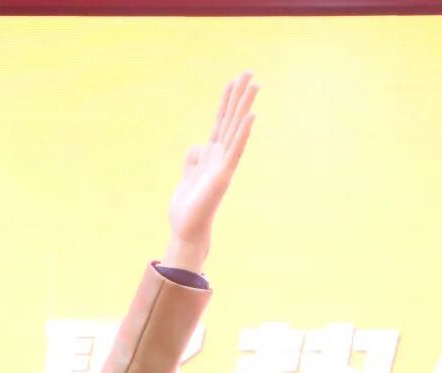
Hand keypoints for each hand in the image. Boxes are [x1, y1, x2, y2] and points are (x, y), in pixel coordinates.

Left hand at [166, 71, 258, 253]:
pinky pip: (235, 150)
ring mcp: (224, 165)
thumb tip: (198, 147)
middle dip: (239, 96)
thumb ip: (192, 159)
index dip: (226, 101)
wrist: (186, 230)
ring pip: (236, 130)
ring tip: (256, 85)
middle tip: (251, 72)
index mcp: (211, 155)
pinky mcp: (223, 176)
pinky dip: (243, 133)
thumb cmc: (187, 209)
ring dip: (245, 107)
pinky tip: (251, 117)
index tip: (234, 80)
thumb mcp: (187, 177)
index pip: (220, 122)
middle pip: (231, 119)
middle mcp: (220, 157)